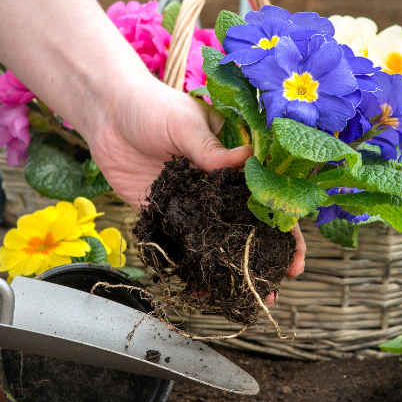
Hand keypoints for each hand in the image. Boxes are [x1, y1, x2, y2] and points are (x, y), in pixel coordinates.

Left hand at [89, 77, 305, 281]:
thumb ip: (210, 149)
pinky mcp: (165, 213)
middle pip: (250, 220)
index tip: (295, 247)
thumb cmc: (151, 106)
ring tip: (248, 294)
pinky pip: (183, 243)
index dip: (284, 218)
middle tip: (281, 279)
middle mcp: (219, 181)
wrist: (105, 114)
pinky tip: (203, 288)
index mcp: (233, 155)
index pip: (267, 189)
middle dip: (268, 251)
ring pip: (219, 237)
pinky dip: (193, 266)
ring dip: (233, 264)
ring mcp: (194, 200)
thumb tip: (247, 159)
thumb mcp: (184, 123)